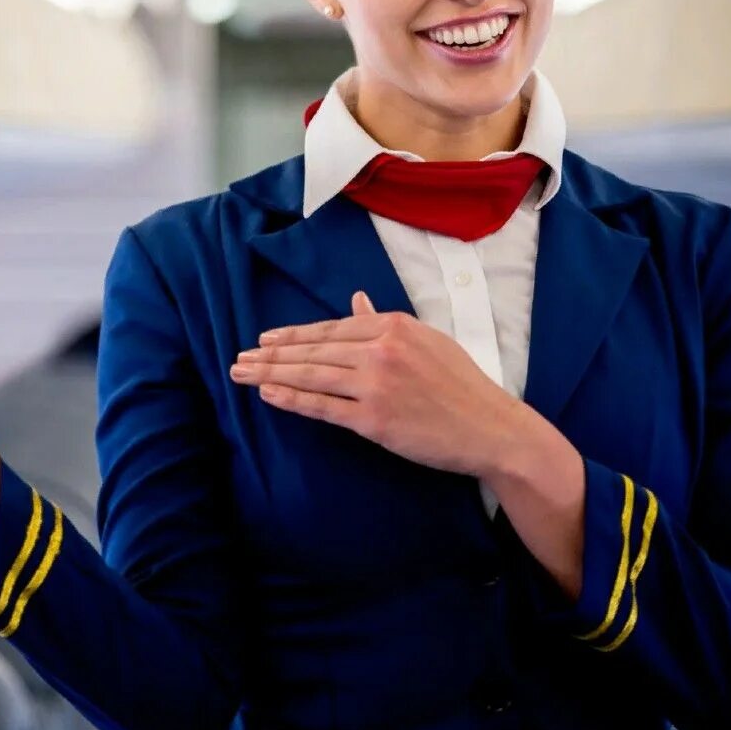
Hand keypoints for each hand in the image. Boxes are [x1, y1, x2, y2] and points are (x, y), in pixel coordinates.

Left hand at [229, 291, 538, 478]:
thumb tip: (356, 300)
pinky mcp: (374, 419)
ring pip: (311, 375)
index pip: (331, 329)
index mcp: (394, 326)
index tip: (265, 339)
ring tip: (241, 373)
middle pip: (314, 350)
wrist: (491, 428)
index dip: (294, 335)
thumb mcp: (427, 341)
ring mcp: (376, 385)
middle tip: (239, 356)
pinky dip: (291, 399)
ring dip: (270, 374)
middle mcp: (381, 350)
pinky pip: (322, 406)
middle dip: (271, 354)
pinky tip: (267, 394)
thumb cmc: (462, 386)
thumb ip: (385, 322)